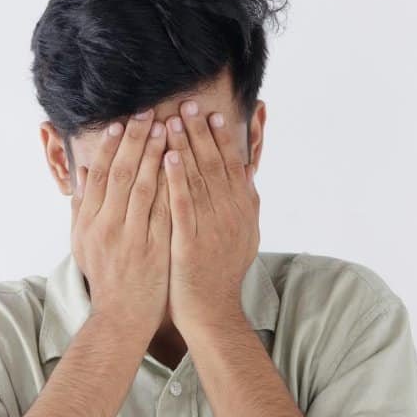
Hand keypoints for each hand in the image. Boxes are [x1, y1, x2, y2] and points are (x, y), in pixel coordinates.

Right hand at [71, 109, 171, 338]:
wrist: (121, 316)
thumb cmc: (104, 277)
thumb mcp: (82, 242)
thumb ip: (81, 206)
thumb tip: (83, 171)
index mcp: (89, 222)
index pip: (99, 175)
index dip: (109, 146)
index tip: (121, 122)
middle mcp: (107, 227)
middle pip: (121, 174)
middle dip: (134, 140)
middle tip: (147, 113)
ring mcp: (132, 238)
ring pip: (143, 187)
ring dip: (155, 154)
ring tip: (166, 127)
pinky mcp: (156, 248)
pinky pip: (165, 210)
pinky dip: (172, 184)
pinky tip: (181, 163)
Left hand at [162, 100, 260, 332]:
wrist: (212, 312)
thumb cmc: (220, 273)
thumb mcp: (242, 235)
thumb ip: (246, 202)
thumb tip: (247, 170)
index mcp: (242, 210)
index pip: (231, 166)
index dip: (221, 138)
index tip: (211, 113)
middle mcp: (231, 214)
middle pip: (215, 164)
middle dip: (200, 132)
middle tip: (188, 104)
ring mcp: (213, 227)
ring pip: (199, 178)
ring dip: (186, 146)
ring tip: (174, 120)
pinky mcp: (192, 241)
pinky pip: (184, 203)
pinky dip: (178, 178)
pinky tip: (168, 156)